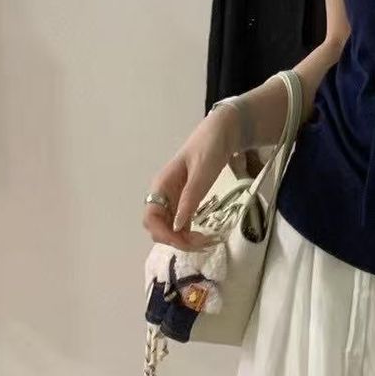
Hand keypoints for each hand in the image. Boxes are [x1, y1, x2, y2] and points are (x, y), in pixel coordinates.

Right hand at [141, 110, 235, 250]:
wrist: (223, 132)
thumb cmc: (210, 147)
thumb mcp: (202, 171)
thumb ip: (189, 197)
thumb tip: (177, 227)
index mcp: (162, 185)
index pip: (151, 217)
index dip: (163, 233)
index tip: (183, 241)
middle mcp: (164, 195)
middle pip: (159, 227)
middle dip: (175, 240)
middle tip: (201, 243)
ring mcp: (175, 199)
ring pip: (170, 228)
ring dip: (184, 240)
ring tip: (206, 243)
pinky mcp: (187, 201)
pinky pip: (182, 223)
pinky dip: (190, 234)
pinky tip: (204, 237)